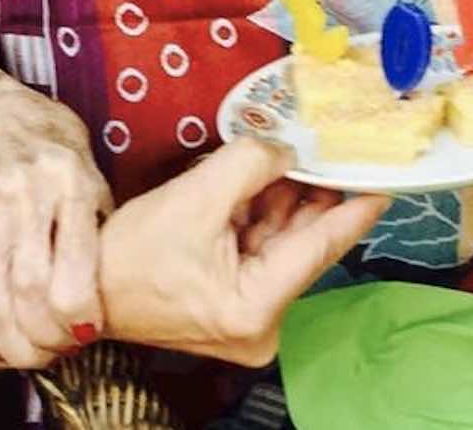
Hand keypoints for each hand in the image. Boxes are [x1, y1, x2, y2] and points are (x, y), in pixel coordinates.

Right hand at [0, 82, 112, 369]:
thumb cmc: (47, 137)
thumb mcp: (87, 162)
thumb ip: (96, 215)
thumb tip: (115, 277)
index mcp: (69, 178)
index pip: (76, 263)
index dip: (82, 312)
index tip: (90, 331)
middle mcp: (25, 193)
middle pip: (32, 287)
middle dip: (48, 334)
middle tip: (62, 349)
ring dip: (13, 338)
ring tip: (32, 354)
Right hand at [99, 138, 388, 365]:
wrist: (87, 287)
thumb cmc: (131, 253)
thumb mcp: (196, 196)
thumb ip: (250, 164)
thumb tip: (286, 148)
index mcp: (257, 306)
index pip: (320, 246)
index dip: (354, 208)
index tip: (386, 182)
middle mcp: (262, 324)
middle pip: (302, 245)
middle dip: (314, 194)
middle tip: (337, 150)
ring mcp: (249, 318)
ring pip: (282, 245)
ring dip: (285, 200)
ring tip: (294, 156)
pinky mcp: (234, 305)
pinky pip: (261, 252)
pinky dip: (262, 217)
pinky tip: (264, 181)